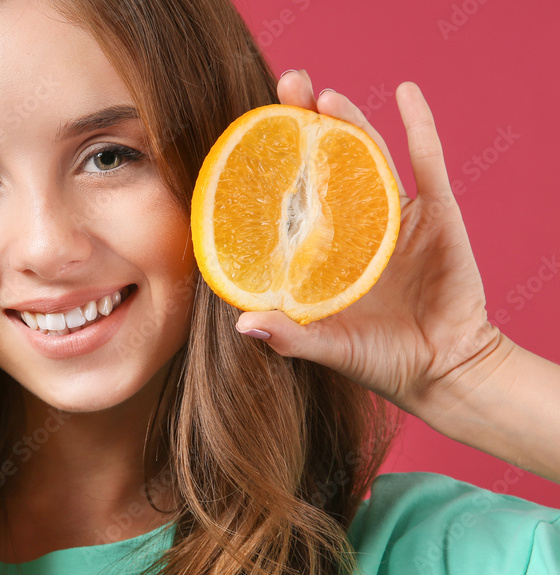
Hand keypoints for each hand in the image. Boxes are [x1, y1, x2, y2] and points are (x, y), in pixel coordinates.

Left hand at [234, 70, 504, 417]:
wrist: (445, 371)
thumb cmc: (380, 362)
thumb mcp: (328, 347)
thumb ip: (290, 335)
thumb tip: (242, 324)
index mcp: (323, 251)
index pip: (292, 198)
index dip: (274, 164)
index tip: (248, 135)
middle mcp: (353, 226)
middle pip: (327, 162)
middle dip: (306, 124)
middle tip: (286, 89)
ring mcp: (394, 217)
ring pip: (369, 156)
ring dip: (349, 121)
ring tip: (324, 97)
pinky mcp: (436, 216)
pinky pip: (428, 164)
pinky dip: (419, 126)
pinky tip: (406, 93)